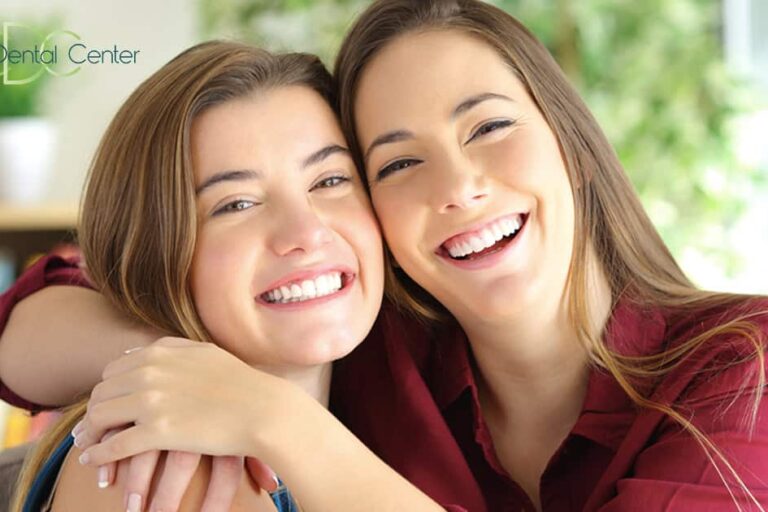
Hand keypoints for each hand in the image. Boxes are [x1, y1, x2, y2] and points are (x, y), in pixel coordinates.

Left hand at [72, 337, 303, 467]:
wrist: (262, 408)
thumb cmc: (240, 383)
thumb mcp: (204, 353)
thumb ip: (171, 349)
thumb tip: (139, 353)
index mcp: (160, 353)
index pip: (113, 371)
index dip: (105, 391)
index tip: (105, 407)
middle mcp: (150, 372)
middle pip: (102, 393)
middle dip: (92, 413)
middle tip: (88, 430)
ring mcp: (153, 401)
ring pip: (100, 417)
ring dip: (89, 434)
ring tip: (88, 446)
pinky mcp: (158, 431)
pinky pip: (114, 445)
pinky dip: (98, 455)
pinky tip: (92, 461)